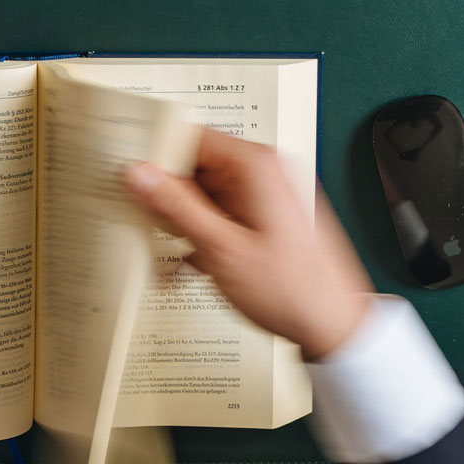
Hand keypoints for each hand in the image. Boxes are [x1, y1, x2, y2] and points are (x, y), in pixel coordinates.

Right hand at [124, 129, 373, 360]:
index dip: (157, 155)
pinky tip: (191, 265)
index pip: (193, 137)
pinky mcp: (267, 221)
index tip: (130, 176)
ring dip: (183, 224)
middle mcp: (265, 173)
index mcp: (257, 166)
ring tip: (167, 254)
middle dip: (168, 200)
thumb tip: (140, 174)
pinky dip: (203, 237)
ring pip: (206, 197)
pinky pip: (222, 217)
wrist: (334, 326)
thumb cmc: (291, 289)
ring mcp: (266, 198)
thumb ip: (176, 206)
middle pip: (197, 169)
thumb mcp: (220, 248)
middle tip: (144, 223)